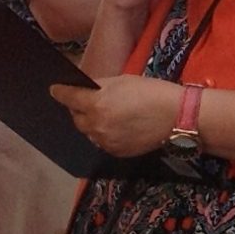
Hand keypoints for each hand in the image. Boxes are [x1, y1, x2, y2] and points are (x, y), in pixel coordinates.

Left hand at [51, 74, 182, 157]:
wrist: (178, 117)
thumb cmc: (153, 92)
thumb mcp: (124, 81)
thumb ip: (100, 86)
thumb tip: (86, 89)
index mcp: (96, 104)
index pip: (68, 97)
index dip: (60, 92)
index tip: (55, 89)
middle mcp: (96, 126)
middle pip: (77, 118)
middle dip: (79, 110)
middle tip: (89, 102)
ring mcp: (106, 142)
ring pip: (89, 132)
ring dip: (92, 123)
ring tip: (107, 116)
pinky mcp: (117, 152)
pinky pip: (103, 142)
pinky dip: (105, 134)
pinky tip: (119, 127)